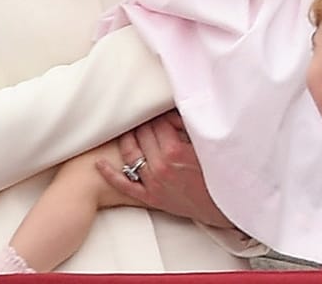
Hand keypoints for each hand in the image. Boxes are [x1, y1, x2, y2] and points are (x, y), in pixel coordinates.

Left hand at [97, 111, 234, 228]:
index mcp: (175, 151)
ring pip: (130, 153)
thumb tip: (172, 112)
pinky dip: (109, 173)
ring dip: (128, 138)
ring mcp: (152, 183)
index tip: (164, 113)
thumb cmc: (219, 176)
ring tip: (130, 129)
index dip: (161, 115)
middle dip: (146, 123)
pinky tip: (99, 163)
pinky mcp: (150, 197)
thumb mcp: (206, 147)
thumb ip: (188, 128)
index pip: (158, 123)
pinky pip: (124, 184)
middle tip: (150, 118)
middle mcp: (160, 167)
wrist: (222, 208)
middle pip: (143, 135)